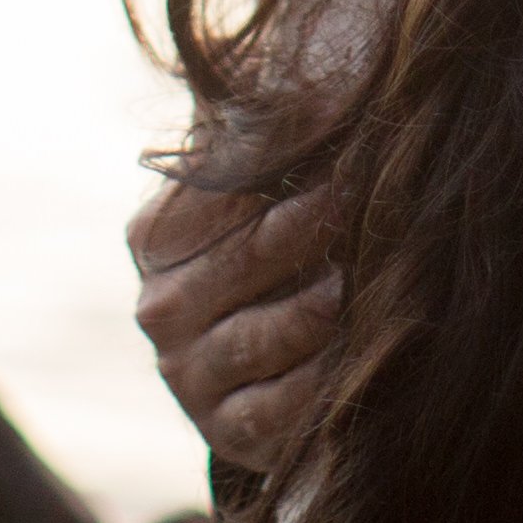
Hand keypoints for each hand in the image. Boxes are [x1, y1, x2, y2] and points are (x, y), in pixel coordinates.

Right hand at [130, 157, 344, 479]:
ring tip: (364, 276)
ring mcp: (189, 376)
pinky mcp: (227, 432)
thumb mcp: (266, 172)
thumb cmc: (279, 230)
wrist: (282, 342)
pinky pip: (273, 411)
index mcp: (154, 237)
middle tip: (368, 198)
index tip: (345, 142)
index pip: (213, 195)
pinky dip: (319, 383)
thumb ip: (276, 129)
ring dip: (317, 307)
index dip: (281, 165)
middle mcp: (159, 309)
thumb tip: (324, 90)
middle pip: (242, 261)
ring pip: (257, 338)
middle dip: (312, 226)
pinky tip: (361, 351)